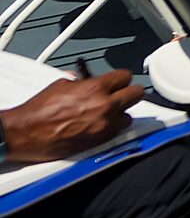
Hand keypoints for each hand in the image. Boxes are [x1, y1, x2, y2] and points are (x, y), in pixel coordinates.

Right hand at [0, 71, 141, 159]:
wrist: (25, 133)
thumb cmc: (38, 111)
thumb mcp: (62, 85)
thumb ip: (82, 82)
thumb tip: (88, 80)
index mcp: (95, 88)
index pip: (125, 77)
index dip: (121, 79)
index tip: (118, 81)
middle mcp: (104, 106)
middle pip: (136, 95)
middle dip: (128, 93)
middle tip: (121, 95)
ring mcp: (103, 125)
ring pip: (129, 116)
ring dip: (120, 114)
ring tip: (108, 113)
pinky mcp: (98, 141)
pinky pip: (116, 132)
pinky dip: (111, 128)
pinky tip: (100, 125)